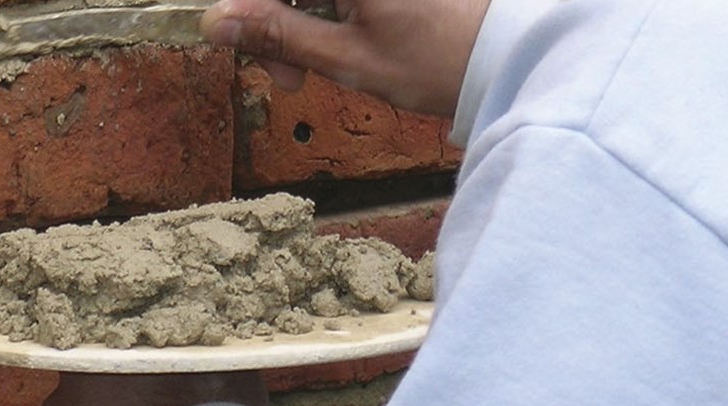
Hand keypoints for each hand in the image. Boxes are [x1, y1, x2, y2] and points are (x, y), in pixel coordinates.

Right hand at [199, 0, 491, 115]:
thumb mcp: (347, 56)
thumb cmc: (440, 59)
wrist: (512, 59)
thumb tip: (215, 20)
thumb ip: (276, 33)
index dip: (245, 8)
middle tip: (288, 76)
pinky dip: (327, 10)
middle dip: (273, 17)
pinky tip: (340, 43)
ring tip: (315, 70)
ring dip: (299, 18)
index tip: (235, 38)